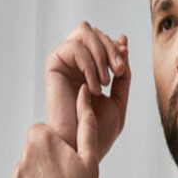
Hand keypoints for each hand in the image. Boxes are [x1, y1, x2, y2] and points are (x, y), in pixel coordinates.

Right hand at [45, 21, 130, 161]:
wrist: (80, 146)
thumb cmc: (97, 130)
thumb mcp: (119, 99)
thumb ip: (123, 73)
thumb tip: (122, 40)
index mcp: (90, 69)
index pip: (103, 40)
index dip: (116, 47)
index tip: (122, 67)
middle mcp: (76, 62)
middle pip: (95, 31)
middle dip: (112, 49)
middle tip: (119, 72)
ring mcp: (65, 61)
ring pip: (84, 31)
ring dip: (101, 54)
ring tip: (106, 83)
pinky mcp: (54, 65)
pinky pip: (74, 47)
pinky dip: (89, 65)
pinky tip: (92, 88)